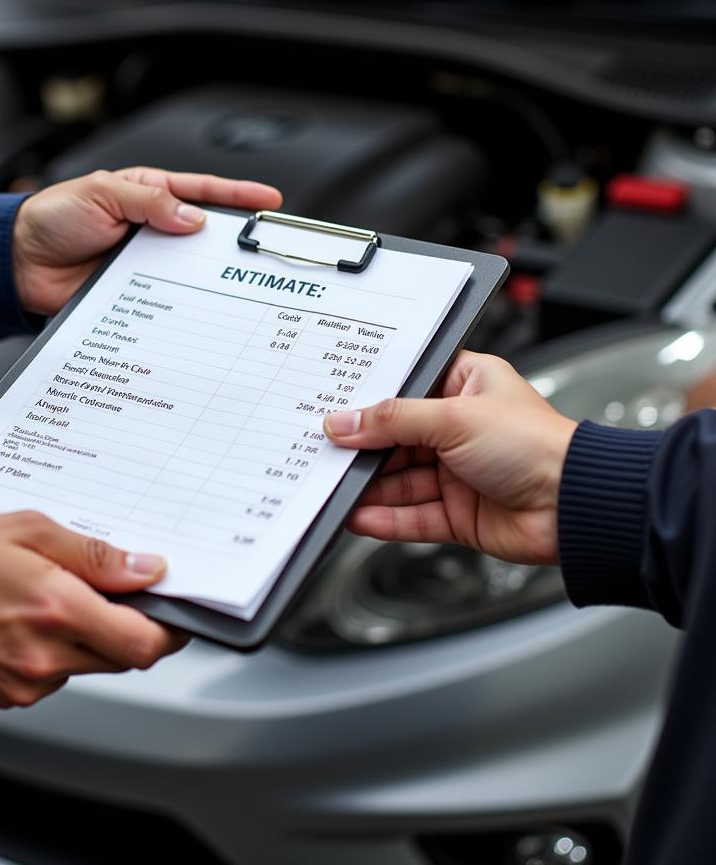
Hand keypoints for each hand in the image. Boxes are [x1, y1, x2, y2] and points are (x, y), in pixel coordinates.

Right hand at [0, 512, 186, 707]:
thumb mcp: (26, 529)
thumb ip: (94, 554)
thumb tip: (146, 570)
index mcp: (57, 611)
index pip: (144, 642)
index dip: (170, 627)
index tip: (175, 607)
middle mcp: (45, 658)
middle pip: (121, 655)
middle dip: (127, 624)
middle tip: (110, 588)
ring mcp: (23, 683)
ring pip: (87, 664)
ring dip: (88, 635)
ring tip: (51, 594)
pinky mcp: (4, 695)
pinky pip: (52, 674)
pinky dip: (54, 648)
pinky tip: (25, 615)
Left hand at [12, 166, 282, 314]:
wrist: (17, 263)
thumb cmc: (52, 218)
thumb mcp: (103, 194)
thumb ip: (149, 203)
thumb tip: (193, 218)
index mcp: (148, 194)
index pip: (202, 192)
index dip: (238, 196)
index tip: (269, 202)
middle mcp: (152, 229)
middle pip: (203, 235)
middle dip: (233, 241)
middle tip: (262, 249)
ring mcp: (145, 264)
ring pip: (189, 270)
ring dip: (208, 276)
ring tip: (236, 280)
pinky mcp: (135, 295)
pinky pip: (165, 299)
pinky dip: (181, 304)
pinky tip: (197, 309)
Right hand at [322, 352, 577, 565]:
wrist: (577, 507)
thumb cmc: (539, 446)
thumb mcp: (454, 417)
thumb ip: (392, 421)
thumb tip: (344, 422)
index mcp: (466, 385)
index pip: (404, 389)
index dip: (369, 400)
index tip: (334, 407)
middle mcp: (460, 427)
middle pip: (395, 438)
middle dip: (362, 449)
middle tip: (324, 452)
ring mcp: (457, 471)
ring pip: (399, 480)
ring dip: (368, 486)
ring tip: (333, 487)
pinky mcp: (457, 511)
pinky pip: (411, 516)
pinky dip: (384, 517)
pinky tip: (357, 515)